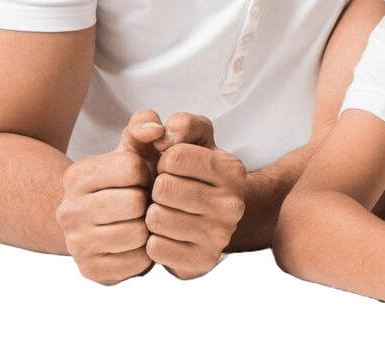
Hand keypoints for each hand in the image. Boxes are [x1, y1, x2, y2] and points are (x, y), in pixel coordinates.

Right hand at [56, 109, 162, 284]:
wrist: (102, 223)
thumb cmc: (126, 182)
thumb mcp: (132, 149)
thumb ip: (144, 127)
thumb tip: (157, 128)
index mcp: (77, 176)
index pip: (131, 168)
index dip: (146, 172)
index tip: (140, 178)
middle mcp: (68, 211)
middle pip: (134, 203)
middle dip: (147, 202)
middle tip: (143, 204)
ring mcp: (76, 244)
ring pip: (136, 234)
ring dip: (148, 229)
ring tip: (141, 222)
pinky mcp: (91, 271)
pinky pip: (137, 263)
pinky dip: (146, 254)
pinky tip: (137, 245)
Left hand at [144, 113, 247, 279]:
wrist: (207, 218)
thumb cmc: (190, 173)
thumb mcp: (190, 139)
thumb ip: (178, 123)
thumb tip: (162, 131)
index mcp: (232, 169)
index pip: (175, 156)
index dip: (163, 160)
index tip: (171, 168)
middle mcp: (233, 204)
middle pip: (164, 188)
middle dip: (155, 188)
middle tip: (166, 194)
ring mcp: (221, 236)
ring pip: (157, 219)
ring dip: (151, 215)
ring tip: (165, 212)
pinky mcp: (203, 262)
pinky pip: (155, 249)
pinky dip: (151, 241)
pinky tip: (165, 235)